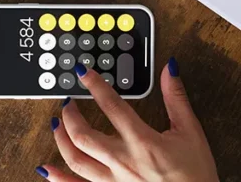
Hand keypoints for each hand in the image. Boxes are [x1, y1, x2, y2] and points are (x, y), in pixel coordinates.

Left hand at [37, 58, 218, 181]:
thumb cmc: (195, 175)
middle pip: (84, 134)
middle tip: (68, 101)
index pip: (112, 105)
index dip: (94, 85)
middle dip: (70, 114)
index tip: (82, 72)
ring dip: (61, 140)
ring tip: (57, 124)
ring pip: (75, 159)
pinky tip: (45, 169)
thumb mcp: (190, 132)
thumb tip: (168, 70)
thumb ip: (176, 99)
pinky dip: (58, 178)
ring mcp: (113, 181)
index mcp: (143, 141)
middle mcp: (123, 161)